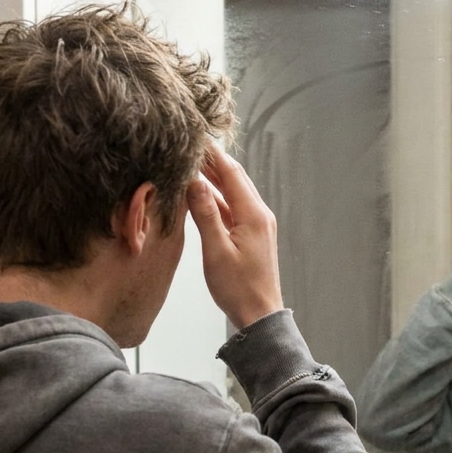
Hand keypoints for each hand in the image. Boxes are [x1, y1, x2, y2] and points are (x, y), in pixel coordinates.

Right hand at [187, 143, 284, 327]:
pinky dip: (218, 198)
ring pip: (234, 193)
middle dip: (213, 161)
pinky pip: (234, 209)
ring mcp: (257, 225)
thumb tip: (195, 182)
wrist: (259, 315)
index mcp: (253, 214)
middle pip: (235, 178)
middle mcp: (259, 215)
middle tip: (191, 146)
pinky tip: (202, 194)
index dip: (213, 154)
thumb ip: (205, 213)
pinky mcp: (252, 235)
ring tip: (193, 164)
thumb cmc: (238, 288)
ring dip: (215, 179)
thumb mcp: (216, 250)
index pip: (232, 173)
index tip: (197, 137)